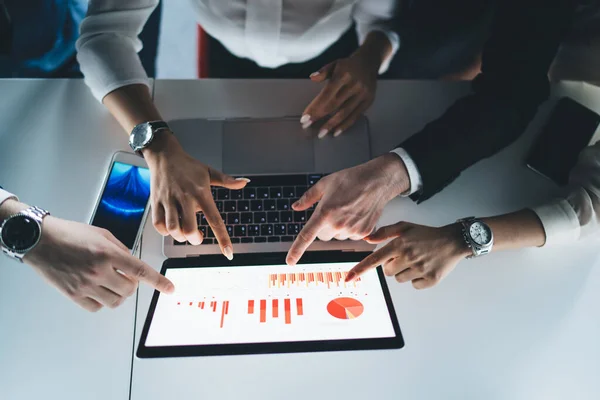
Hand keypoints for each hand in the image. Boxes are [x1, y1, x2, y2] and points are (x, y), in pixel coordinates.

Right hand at [23, 216, 174, 311]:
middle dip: (131, 283)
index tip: (170, 288)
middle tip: (124, 275)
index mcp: (107, 253)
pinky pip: (97, 307)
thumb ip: (121, 249)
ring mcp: (85, 285)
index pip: (140, 271)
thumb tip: (133, 263)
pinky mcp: (73, 295)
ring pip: (115, 301)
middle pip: (129, 289)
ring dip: (118, 293)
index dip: (158, 281)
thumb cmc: (69, 233)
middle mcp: (98, 271)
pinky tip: (97, 289)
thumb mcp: (102, 234)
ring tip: (110, 281)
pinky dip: (101, 301)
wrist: (39, 240)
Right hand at [143, 133, 248, 259]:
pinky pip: (158, 224)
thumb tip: (245, 182)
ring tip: (184, 233)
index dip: (223, 238)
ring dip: (180, 237)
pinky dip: (164, 231)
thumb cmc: (188, 166)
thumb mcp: (209, 172)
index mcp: (201, 193)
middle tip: (197, 237)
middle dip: (194, 239)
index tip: (229, 253)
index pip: (215, 219)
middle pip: (189, 229)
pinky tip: (170, 228)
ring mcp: (169, 200)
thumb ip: (227, 180)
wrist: (164, 155)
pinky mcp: (155, 202)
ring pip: (173, 229)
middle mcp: (185, 198)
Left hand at [286, 154, 409, 264]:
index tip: (290, 261)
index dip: (296, 250)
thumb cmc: (351, 179)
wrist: (377, 181)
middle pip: (322, 236)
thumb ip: (308, 198)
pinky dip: (351, 228)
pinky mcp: (363, 233)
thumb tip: (296, 207)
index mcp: (325, 212)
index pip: (306, 236)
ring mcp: (352, 230)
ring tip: (347, 209)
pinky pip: (350, 236)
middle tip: (332, 211)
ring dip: (338, 228)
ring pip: (337, 237)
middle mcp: (338, 224)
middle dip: (323, 227)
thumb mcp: (325, 183)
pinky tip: (356, 214)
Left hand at [300, 50, 378, 137]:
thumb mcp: (334, 64)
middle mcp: (354, 85)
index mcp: (343, 75)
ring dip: (331, 125)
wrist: (369, 63)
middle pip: (334, 105)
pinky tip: (336, 132)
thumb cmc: (347, 66)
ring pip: (345, 113)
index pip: (326, 94)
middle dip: (319, 117)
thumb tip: (312, 78)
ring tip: (321, 134)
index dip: (315, 107)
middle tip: (307, 126)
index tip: (304, 118)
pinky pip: (355, 116)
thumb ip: (323, 72)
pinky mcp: (368, 101)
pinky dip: (345, 125)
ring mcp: (363, 94)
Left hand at [346, 222, 470, 288]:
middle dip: (392, 265)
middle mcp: (408, 257)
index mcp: (399, 244)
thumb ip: (385, 232)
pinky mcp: (431, 279)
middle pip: (387, 271)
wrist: (452, 241)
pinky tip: (424, 268)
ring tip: (415, 261)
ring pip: (399, 279)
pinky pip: (414, 285)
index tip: (348, 278)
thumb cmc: (426, 234)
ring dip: (404, 272)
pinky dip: (417, 279)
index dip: (360, 270)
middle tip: (405, 256)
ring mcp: (420, 269)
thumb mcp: (405, 227)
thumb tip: (367, 239)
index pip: (374, 259)